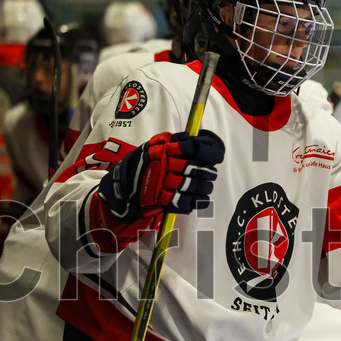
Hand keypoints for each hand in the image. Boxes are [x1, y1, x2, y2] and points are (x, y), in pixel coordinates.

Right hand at [98, 130, 224, 221]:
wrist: (122, 185)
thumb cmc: (144, 163)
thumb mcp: (156, 145)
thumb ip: (176, 141)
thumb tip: (199, 138)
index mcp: (163, 148)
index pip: (193, 147)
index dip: (209, 152)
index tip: (217, 156)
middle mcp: (162, 163)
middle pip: (194, 168)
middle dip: (207, 173)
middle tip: (210, 175)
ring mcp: (160, 181)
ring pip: (191, 185)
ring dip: (204, 187)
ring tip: (206, 187)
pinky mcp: (159, 199)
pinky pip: (183, 201)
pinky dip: (196, 202)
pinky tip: (202, 200)